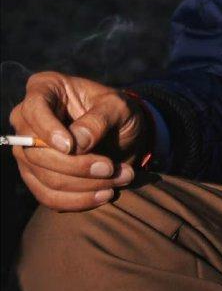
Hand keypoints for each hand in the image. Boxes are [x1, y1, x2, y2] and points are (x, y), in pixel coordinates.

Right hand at [9, 71, 150, 212]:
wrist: (124, 136)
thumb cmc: (118, 112)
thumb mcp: (119, 107)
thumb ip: (99, 120)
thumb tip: (78, 144)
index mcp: (45, 89)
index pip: (34, 109)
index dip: (48, 130)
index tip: (71, 147)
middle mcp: (27, 120)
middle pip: (36, 151)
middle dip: (77, 166)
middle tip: (111, 168)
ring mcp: (29, 151)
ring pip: (45, 178)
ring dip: (85, 186)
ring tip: (121, 179)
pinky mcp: (37, 177)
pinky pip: (49, 197)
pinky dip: (78, 201)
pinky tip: (105, 195)